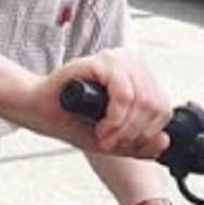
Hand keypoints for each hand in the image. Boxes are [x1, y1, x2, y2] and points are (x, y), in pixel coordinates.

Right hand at [12, 49, 170, 158]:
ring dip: (124, 129)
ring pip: (142, 101)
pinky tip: (102, 128)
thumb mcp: (114, 139)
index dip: (147, 134)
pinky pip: (124, 94)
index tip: (125, 145)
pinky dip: (116, 118)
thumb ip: (140, 143)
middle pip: (155, 106)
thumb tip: (164, 143)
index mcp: (139, 77)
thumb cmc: (71, 118)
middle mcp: (132, 64)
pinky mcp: (102, 61)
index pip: (163, 109)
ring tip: (104, 136)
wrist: (40, 109)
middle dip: (134, 134)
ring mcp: (118, 60)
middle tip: (111, 143)